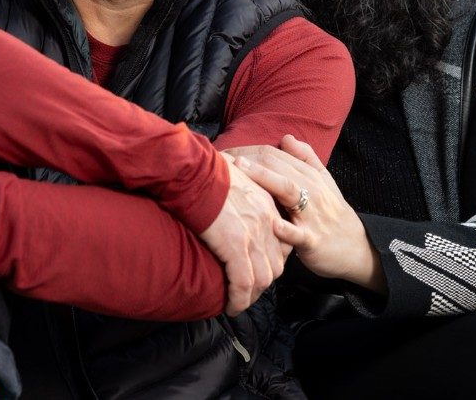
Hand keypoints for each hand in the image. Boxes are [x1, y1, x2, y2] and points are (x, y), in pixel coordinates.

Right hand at [198, 152, 289, 315]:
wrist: (194, 169)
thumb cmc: (205, 169)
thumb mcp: (233, 177)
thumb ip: (238, 190)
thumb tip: (226, 192)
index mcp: (266, 204)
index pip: (281, 240)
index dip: (271, 258)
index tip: (258, 267)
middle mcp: (266, 221)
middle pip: (276, 263)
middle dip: (264, 282)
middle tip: (249, 291)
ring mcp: (252, 235)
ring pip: (263, 278)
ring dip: (252, 296)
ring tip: (239, 303)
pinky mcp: (235, 246)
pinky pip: (243, 283)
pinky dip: (239, 299)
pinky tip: (231, 307)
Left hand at [235, 135, 385, 293]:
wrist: (357, 249)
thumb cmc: (332, 214)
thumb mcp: (324, 182)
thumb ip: (306, 158)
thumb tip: (286, 137)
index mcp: (310, 176)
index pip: (278, 155)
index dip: (250, 150)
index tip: (224, 151)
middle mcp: (312, 191)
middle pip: (280, 167)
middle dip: (250, 159)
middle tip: (222, 157)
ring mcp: (313, 215)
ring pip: (290, 191)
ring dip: (265, 178)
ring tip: (242, 170)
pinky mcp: (314, 241)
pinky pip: (298, 234)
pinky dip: (285, 229)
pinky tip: (269, 223)